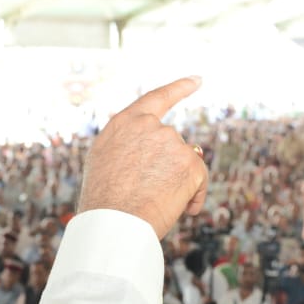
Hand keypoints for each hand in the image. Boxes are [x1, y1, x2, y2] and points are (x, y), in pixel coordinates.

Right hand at [76, 77, 208, 238]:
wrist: (113, 222)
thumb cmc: (103, 201)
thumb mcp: (104, 160)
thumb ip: (128, 144)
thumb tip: (151, 146)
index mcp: (125, 123)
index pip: (157, 98)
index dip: (179, 88)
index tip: (197, 80)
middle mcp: (150, 126)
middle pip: (172, 144)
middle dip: (168, 167)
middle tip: (148, 193)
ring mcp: (172, 142)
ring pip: (185, 162)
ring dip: (178, 182)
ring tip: (156, 202)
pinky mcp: (190, 162)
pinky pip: (200, 180)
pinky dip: (194, 196)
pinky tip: (181, 210)